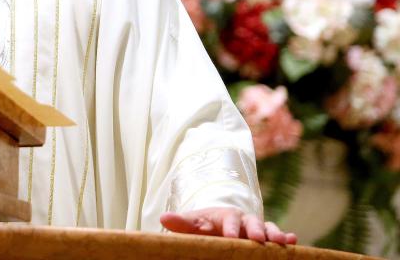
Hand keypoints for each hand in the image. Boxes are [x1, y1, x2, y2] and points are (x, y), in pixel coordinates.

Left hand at [160, 207, 296, 244]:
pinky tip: (293, 241)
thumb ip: (182, 223)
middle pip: (251, 222)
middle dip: (255, 230)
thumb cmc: (206, 225)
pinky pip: (279, 234)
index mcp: (225, 216)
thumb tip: (163, 218)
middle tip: (258, 239)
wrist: (221, 224)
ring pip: (267, 228)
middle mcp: (243, 220)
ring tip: (281, 241)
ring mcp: (257, 227)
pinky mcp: (268, 236)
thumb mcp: (194, 224)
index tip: (230, 236)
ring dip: (274, 233)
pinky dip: (286, 236)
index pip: (227, 220)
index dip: (230, 228)